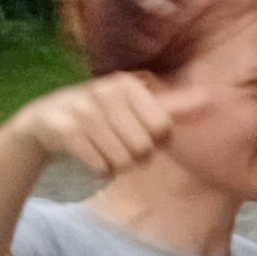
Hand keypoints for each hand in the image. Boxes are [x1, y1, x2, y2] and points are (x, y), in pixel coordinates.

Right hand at [16, 73, 180, 179]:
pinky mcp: (63, 130)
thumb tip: (211, 98)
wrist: (45, 122)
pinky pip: (100, 167)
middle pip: (144, 149)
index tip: (137, 131)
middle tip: (116, 141)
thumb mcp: (135, 106)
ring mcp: (82, 109)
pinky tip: (87, 154)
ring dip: (115, 164)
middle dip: (134, 155)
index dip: (154, 139)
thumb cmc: (102, 117)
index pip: (163, 129)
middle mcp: (104, 91)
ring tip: (101, 147)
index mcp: (128, 84)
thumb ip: (174, 105)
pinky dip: (98, 170)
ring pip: (122, 162)